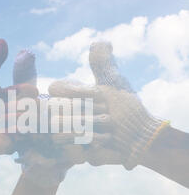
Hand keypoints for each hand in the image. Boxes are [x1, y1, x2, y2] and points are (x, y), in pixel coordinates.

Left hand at [0, 40, 37, 157]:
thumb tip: (3, 40)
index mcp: (7, 96)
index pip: (29, 91)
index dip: (25, 90)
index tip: (11, 92)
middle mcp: (12, 111)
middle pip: (35, 106)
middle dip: (21, 106)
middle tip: (2, 110)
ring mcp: (13, 128)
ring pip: (33, 121)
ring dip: (17, 120)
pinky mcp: (11, 143)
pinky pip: (28, 138)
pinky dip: (19, 134)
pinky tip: (3, 131)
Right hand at [48, 42, 168, 169]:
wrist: (139, 138)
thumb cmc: (128, 110)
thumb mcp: (115, 84)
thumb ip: (103, 64)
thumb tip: (100, 42)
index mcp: (71, 97)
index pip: (55, 88)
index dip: (74, 92)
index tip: (98, 96)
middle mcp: (66, 113)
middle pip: (57, 109)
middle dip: (88, 112)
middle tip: (107, 115)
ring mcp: (67, 133)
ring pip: (62, 129)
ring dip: (91, 128)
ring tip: (107, 130)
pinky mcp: (72, 152)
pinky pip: (71, 147)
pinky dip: (93, 144)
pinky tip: (104, 143)